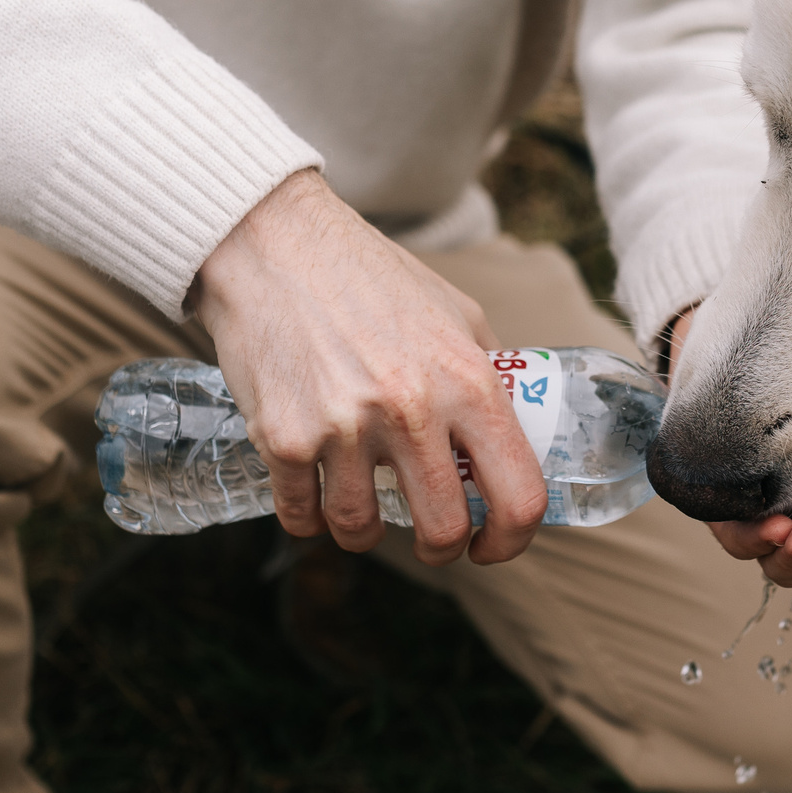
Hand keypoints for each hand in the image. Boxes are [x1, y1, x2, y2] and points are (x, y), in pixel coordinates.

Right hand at [192, 170, 547, 564]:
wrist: (274, 243)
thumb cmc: (367, 275)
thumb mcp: (454, 311)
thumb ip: (486, 372)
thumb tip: (514, 429)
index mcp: (469, 381)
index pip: (517, 494)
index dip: (512, 539)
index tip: (492, 545)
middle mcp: (413, 410)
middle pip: (443, 528)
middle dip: (441, 549)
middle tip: (431, 540)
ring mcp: (345, 427)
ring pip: (362, 530)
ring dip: (365, 532)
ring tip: (362, 511)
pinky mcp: (284, 437)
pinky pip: (301, 514)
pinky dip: (307, 517)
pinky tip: (312, 495)